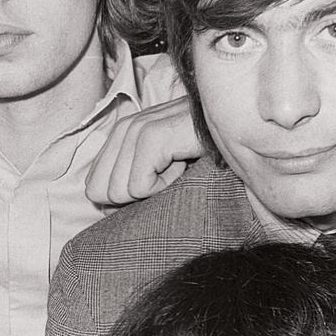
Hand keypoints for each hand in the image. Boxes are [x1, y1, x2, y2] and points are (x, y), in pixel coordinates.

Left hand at [85, 96, 203, 205]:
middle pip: (99, 191)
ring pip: (118, 191)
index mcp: (122, 135)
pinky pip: (139, 185)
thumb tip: (104, 207)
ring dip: (154, 190)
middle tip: (167, 176)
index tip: (155, 186)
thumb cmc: (207, 155)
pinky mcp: (155, 135)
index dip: (119, 201)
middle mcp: (126, 127)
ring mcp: (139, 128)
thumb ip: (132, 183)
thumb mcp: (165, 170)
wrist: (242, 130)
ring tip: (178, 166)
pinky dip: (165, 186)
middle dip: (133, 198)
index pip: (93, 185)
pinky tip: (183, 164)